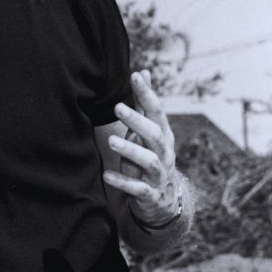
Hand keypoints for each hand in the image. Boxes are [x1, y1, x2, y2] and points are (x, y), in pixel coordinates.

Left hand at [103, 71, 180, 226]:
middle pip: (155, 134)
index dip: (147, 94)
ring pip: (149, 161)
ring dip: (131, 150)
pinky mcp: (150, 194)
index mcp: (162, 135)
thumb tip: (143, 72)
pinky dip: (124, 183)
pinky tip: (107, 176)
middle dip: (138, 121)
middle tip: (118, 108)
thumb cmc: (150, 156)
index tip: (135, 76)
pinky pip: (138, 189)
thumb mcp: (148, 130)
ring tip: (111, 141)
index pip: (156, 111)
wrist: (163, 199)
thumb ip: (144, 104)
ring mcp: (159, 174)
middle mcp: (164, 152)